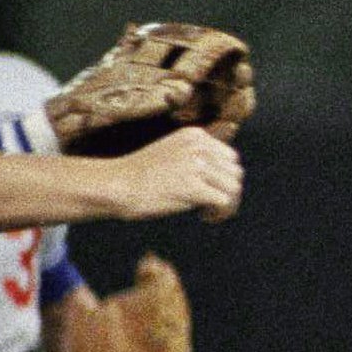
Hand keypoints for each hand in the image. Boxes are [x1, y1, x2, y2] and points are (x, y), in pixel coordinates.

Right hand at [107, 129, 241, 221]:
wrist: (117, 185)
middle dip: (227, 191)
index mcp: (195, 135)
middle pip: (235, 173)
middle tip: (210, 204)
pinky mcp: (193, 187)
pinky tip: (204, 216)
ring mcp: (196, 166)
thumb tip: (231, 175)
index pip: (230, 157)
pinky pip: (225, 202)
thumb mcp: (173, 152)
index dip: (224, 177)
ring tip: (207, 212)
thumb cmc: (141, 174)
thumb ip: (198, 156)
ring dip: (226, 204)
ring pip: (233, 188)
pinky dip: (219, 213)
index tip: (210, 190)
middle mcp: (198, 147)